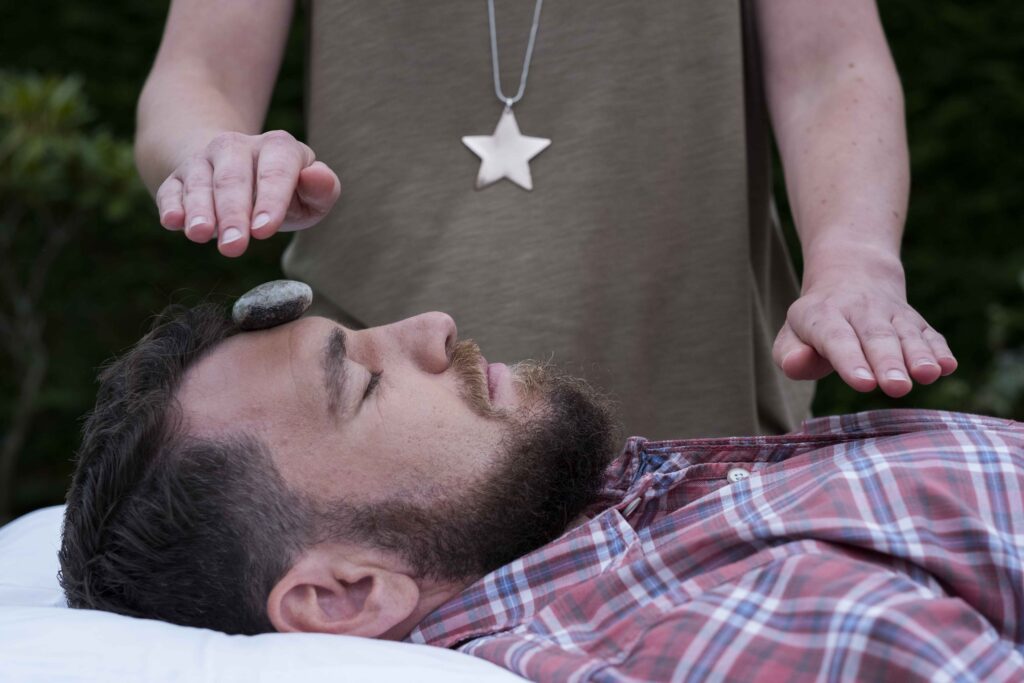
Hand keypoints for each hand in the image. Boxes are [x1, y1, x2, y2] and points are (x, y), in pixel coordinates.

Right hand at [155, 130, 341, 256]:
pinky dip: (172, 205)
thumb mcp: (310, 195)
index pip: (276, 172)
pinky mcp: (178, 177)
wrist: (237, 173)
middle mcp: (237, 146)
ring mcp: (204, 160)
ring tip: (200, 234)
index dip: (270, 200)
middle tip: (233, 247)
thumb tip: (317, 175)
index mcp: (278, 148)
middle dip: (233, 213)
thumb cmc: (284, 194)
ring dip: (200, 209)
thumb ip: (322, 190)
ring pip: (200, 182)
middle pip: (234, 178)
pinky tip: (173, 221)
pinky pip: (172, 189)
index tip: (264, 231)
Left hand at [773, 256, 957, 396]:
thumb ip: (790, 354)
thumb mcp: (791, 335)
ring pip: (906, 334)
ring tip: (927, 375)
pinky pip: (929, 333)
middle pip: (876, 338)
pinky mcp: (914, 321)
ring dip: (919, 355)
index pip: (837, 339)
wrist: (851, 275)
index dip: (850, 361)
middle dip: (888, 363)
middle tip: (896, 388)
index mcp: (824, 315)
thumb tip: (797, 364)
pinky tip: (948, 366)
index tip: (863, 383)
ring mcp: (891, 314)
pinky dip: (940, 349)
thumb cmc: (815, 323)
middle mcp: (861, 311)